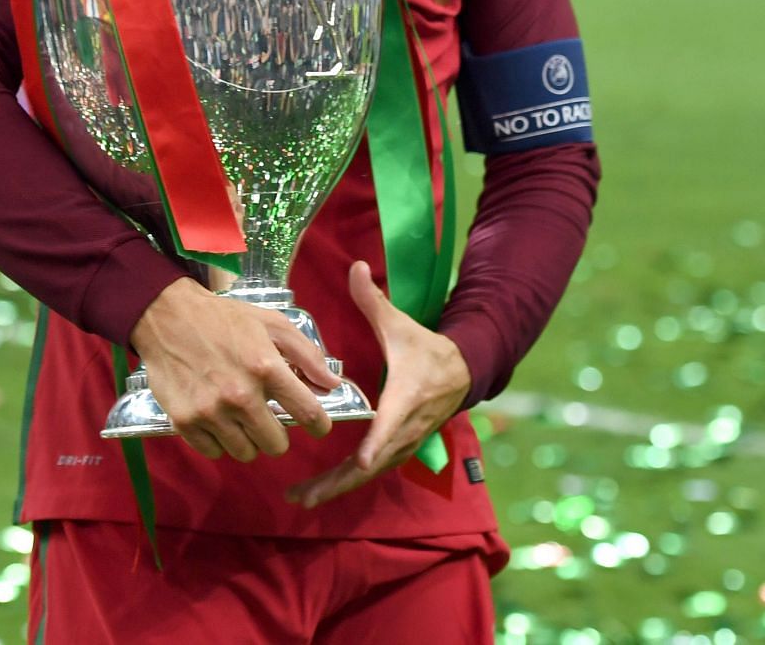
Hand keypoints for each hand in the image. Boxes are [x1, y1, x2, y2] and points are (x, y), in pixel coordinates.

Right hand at [129, 277, 340, 462]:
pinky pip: (214, 452)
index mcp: (266, 368)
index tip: (319, 426)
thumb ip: (307, 354)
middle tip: (269, 418)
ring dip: (248, 439)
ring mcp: (210, 412)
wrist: (167, 317)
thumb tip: (333, 384)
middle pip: (276, 444)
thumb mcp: (272, 323)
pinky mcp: (184, 422)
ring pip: (246, 453)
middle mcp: (240, 395)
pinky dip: (219, 441)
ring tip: (241, 418)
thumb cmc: (224, 319)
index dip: (320, 425)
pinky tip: (218, 420)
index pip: (308, 413)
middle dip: (278, 433)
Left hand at [286, 261, 472, 508]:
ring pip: (370, 473)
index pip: (392, 423)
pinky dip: (347, 483)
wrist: (463, 372)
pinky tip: (321, 490)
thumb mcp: (400, 325)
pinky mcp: (400, 450)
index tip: (360, 460)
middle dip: (337, 481)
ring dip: (337, 487)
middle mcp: (406, 427)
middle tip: (302, 496)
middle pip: (373, 462)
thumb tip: (356, 266)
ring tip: (301, 499)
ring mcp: (404, 443)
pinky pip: (373, 471)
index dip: (376, 442)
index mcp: (406, 397)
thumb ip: (373, 300)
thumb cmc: (426, 349)